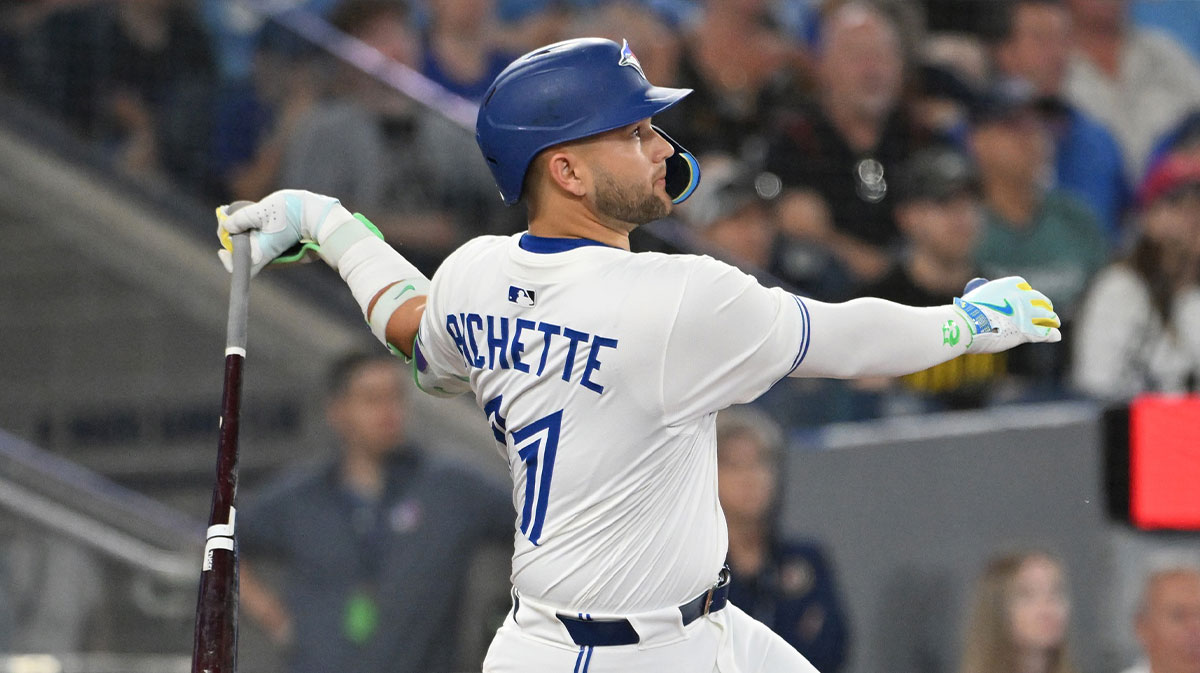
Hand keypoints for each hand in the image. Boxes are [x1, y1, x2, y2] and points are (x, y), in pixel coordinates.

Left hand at [216, 190, 353, 274]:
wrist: (322, 216)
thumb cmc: (293, 214)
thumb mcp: (262, 211)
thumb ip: (242, 218)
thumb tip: (227, 225)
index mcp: (261, 254)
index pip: (239, 268)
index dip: (228, 260)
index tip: (222, 249)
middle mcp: (269, 255)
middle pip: (244, 253)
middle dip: (234, 237)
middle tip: (228, 219)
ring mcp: (277, 249)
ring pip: (254, 245)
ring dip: (244, 231)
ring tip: (240, 214)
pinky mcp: (284, 242)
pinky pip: (265, 239)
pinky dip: (257, 230)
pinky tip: (257, 216)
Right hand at [954, 276, 1061, 353]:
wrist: (965, 325)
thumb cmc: (966, 313)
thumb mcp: (977, 297)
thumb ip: (990, 298)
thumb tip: (991, 304)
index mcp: (1009, 285)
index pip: (1025, 287)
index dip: (1027, 294)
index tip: (1027, 300)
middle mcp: (1021, 296)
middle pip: (1040, 299)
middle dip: (1044, 305)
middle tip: (1045, 312)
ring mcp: (1027, 314)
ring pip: (1047, 316)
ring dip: (1051, 319)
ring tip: (1054, 322)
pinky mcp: (1027, 331)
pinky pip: (1045, 332)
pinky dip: (1051, 334)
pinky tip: (1055, 335)